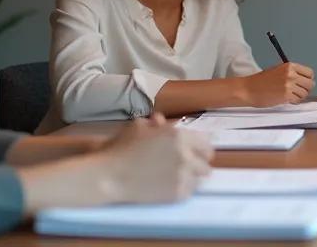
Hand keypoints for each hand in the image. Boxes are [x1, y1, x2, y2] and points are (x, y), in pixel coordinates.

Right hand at [98, 114, 212, 202]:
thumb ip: (157, 124)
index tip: (195, 150)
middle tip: (187, 163)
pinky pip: (191, 190)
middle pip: (207, 161)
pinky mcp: (178, 194)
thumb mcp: (138, 127)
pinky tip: (170, 185)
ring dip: (192, 175)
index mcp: (179, 136)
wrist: (109, 176)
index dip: (200, 146)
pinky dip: (184, 188)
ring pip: (201, 177)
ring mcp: (184, 176)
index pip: (206, 142)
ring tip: (177, 175)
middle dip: (198, 161)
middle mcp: (186, 155)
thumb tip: (162, 121)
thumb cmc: (121, 148)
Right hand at [241, 62, 314, 106]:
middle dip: (306, 89)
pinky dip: (294, 101)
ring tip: (291, 96)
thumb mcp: (278, 71)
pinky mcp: (286, 95)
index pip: (310, 73)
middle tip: (299, 91)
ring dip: (299, 96)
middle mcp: (291, 74)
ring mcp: (289, 85)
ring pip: (305, 93)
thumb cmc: (261, 81)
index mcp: (290, 66)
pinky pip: (298, 100)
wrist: (249, 89)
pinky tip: (287, 99)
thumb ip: (292, 73)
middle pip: (310, 83)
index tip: (304, 83)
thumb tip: (304, 80)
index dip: (308, 79)